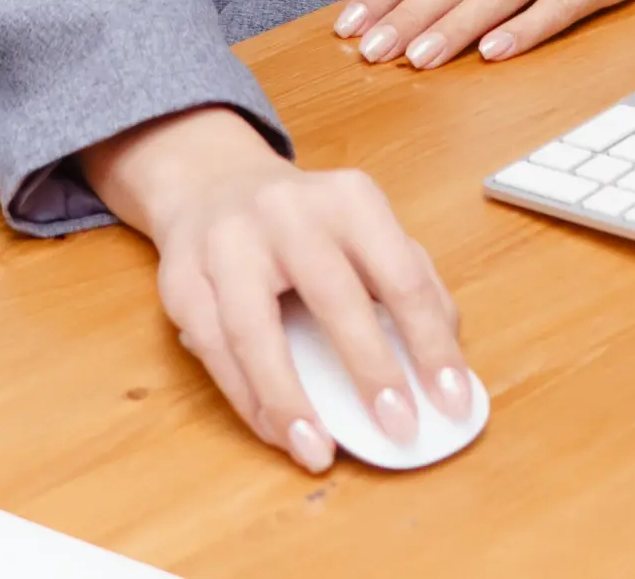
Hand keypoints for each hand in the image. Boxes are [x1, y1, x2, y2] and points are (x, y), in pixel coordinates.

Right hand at [79, 107, 469, 472]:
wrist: (212, 183)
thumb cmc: (305, 223)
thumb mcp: (363, 228)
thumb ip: (410, 278)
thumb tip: (448, 351)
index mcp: (347, 199)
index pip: (400, 273)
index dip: (430, 341)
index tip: (453, 398)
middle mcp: (286, 211)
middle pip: (332, 293)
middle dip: (369, 368)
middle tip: (398, 428)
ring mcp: (227, 242)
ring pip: (253, 328)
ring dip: (289, 399)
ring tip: (319, 451)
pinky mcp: (182, 280)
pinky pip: (214, 351)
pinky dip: (248, 399)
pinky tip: (277, 431)